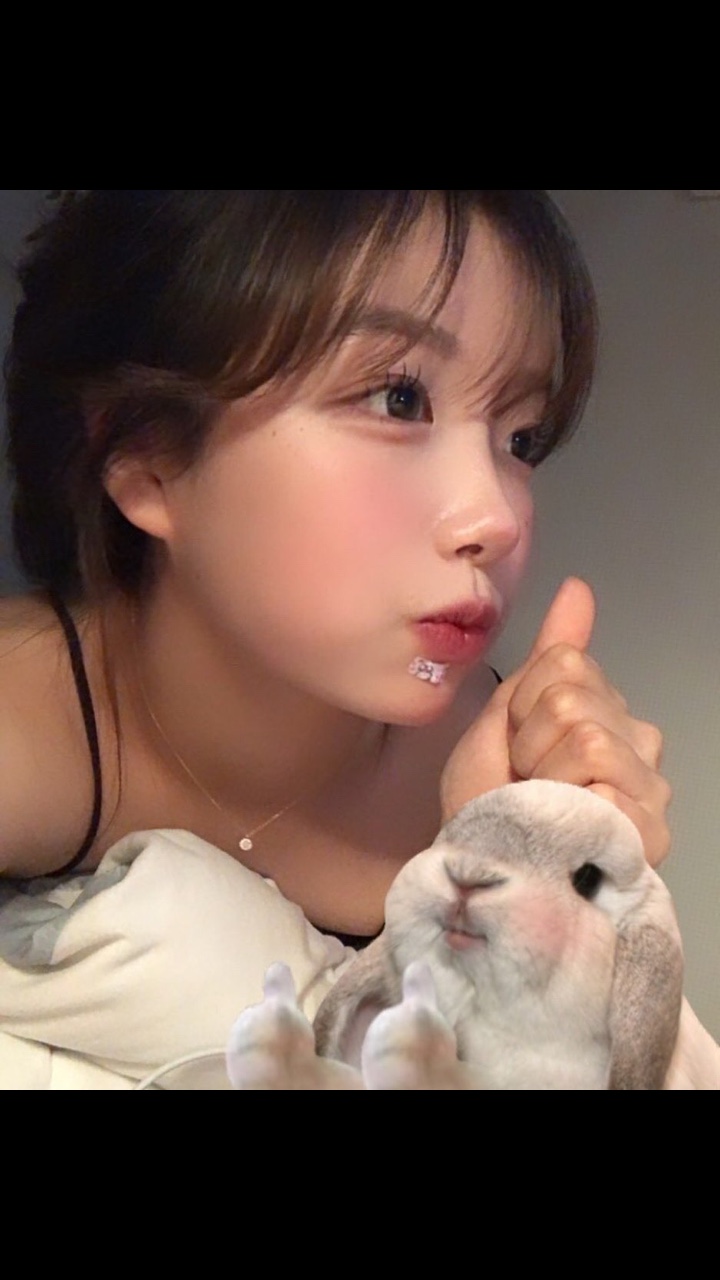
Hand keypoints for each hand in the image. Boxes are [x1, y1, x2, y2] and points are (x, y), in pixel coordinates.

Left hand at [440, 577, 671, 867]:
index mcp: (605, 708)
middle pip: (573, 699)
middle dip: (528, 742)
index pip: (566, 662)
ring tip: (541, 808)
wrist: (479, 873)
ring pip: (589, 741)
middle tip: (524, 783)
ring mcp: (649, 788)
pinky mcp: (650, 834)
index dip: (520, 706)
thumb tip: (578, 588)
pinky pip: (604, 790)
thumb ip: (546, 656)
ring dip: (542, 780)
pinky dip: (564, 813)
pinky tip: (564, 834)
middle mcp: (638, 742)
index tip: (513, 746)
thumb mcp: (500, 720)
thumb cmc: (488, 805)